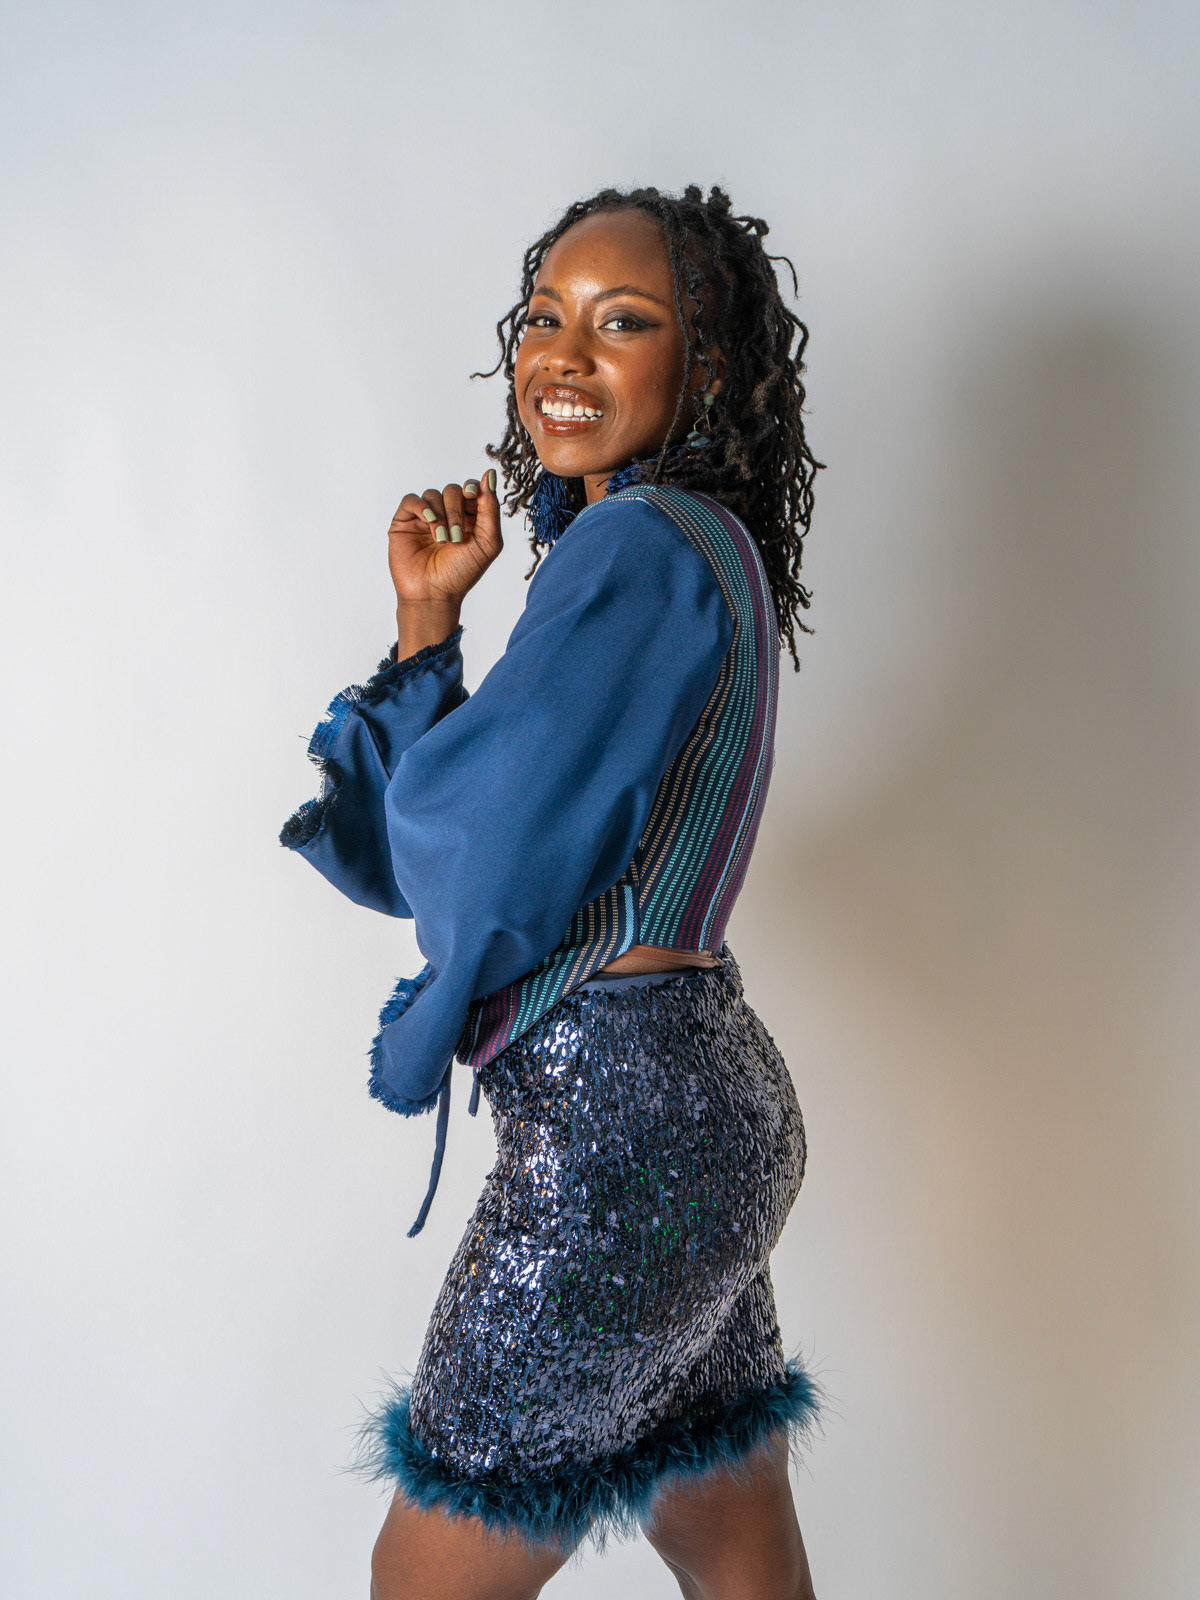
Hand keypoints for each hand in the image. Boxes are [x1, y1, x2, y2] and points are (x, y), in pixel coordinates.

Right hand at [387, 469, 502, 606]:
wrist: (433, 594)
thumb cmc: (461, 573)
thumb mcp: (488, 542)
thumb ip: (491, 508)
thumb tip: (490, 474)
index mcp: (469, 519)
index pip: (472, 490)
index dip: (473, 489)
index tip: (473, 495)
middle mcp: (447, 515)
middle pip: (453, 490)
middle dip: (456, 510)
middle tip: (456, 537)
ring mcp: (425, 518)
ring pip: (433, 494)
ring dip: (441, 516)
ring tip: (441, 540)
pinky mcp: (405, 521)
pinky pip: (412, 499)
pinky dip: (421, 507)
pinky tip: (428, 522)